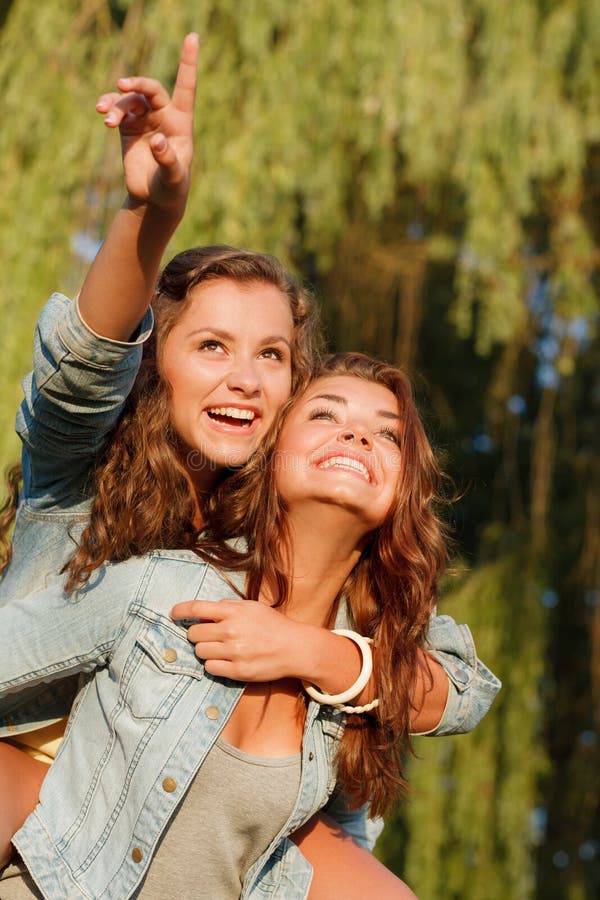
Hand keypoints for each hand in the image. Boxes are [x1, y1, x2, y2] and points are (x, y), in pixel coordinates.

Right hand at [95, 33, 198, 213]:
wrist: (154, 199)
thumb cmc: (172, 188)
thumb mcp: (174, 177)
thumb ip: (168, 158)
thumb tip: (157, 139)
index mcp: (182, 122)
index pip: (186, 86)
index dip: (188, 62)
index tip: (193, 37)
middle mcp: (164, 115)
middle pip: (150, 89)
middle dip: (136, 84)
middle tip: (122, 86)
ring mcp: (145, 120)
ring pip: (129, 100)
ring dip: (116, 105)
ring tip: (106, 118)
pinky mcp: (128, 128)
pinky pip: (117, 110)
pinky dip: (109, 109)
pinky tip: (103, 114)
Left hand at [171, 599, 304, 681]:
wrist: (295, 647)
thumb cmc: (273, 625)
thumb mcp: (252, 607)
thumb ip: (228, 606)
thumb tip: (205, 610)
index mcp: (234, 611)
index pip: (197, 608)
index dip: (180, 611)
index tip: (173, 614)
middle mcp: (231, 631)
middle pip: (194, 634)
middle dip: (196, 634)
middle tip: (207, 635)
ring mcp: (234, 652)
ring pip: (200, 652)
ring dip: (205, 650)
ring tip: (220, 648)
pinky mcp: (238, 671)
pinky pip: (210, 668)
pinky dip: (214, 664)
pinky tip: (225, 659)